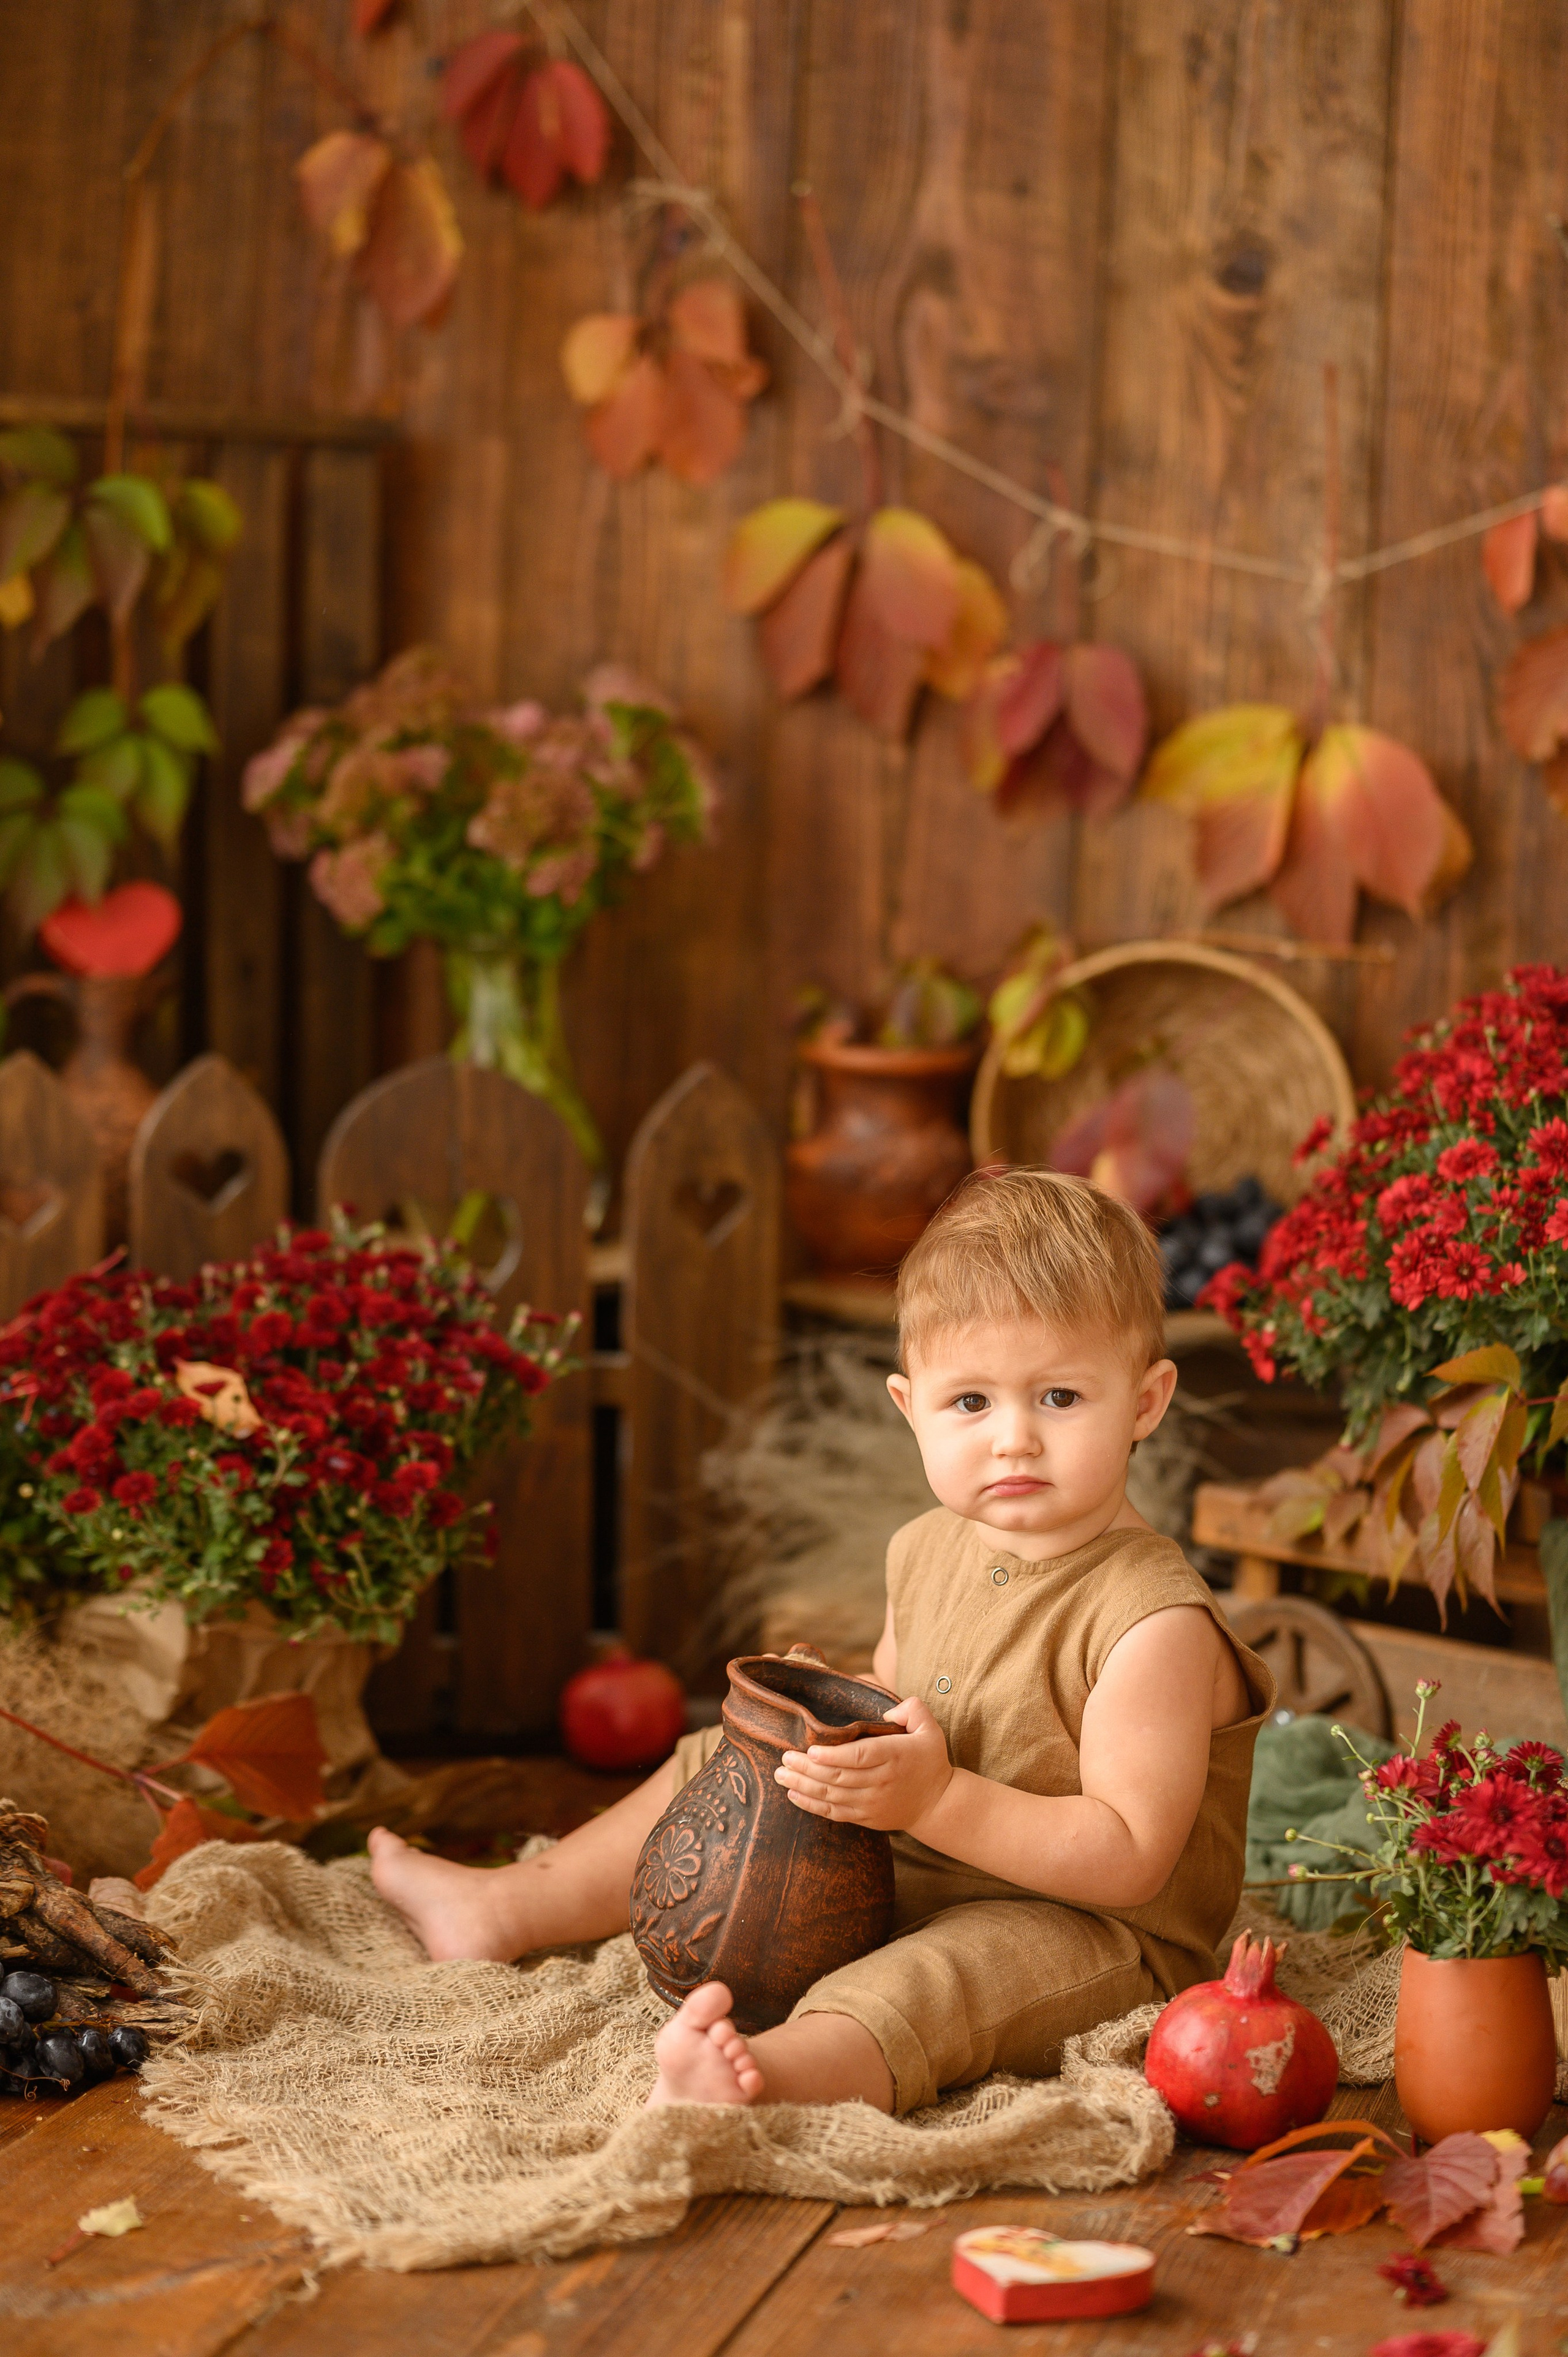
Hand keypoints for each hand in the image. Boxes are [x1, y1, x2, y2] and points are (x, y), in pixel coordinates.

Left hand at [775, 1697, 953, 1834]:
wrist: (938, 1804)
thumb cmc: (929, 1759)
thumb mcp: (930, 1728)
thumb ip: (911, 1709)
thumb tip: (887, 1711)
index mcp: (894, 1756)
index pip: (859, 1757)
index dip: (833, 1756)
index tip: (810, 1750)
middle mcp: (881, 1781)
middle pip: (839, 1777)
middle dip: (808, 1769)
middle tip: (784, 1758)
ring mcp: (872, 1802)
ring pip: (833, 1796)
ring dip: (804, 1786)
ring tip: (781, 1775)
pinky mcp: (866, 1817)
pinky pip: (835, 1813)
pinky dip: (813, 1805)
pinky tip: (794, 1795)